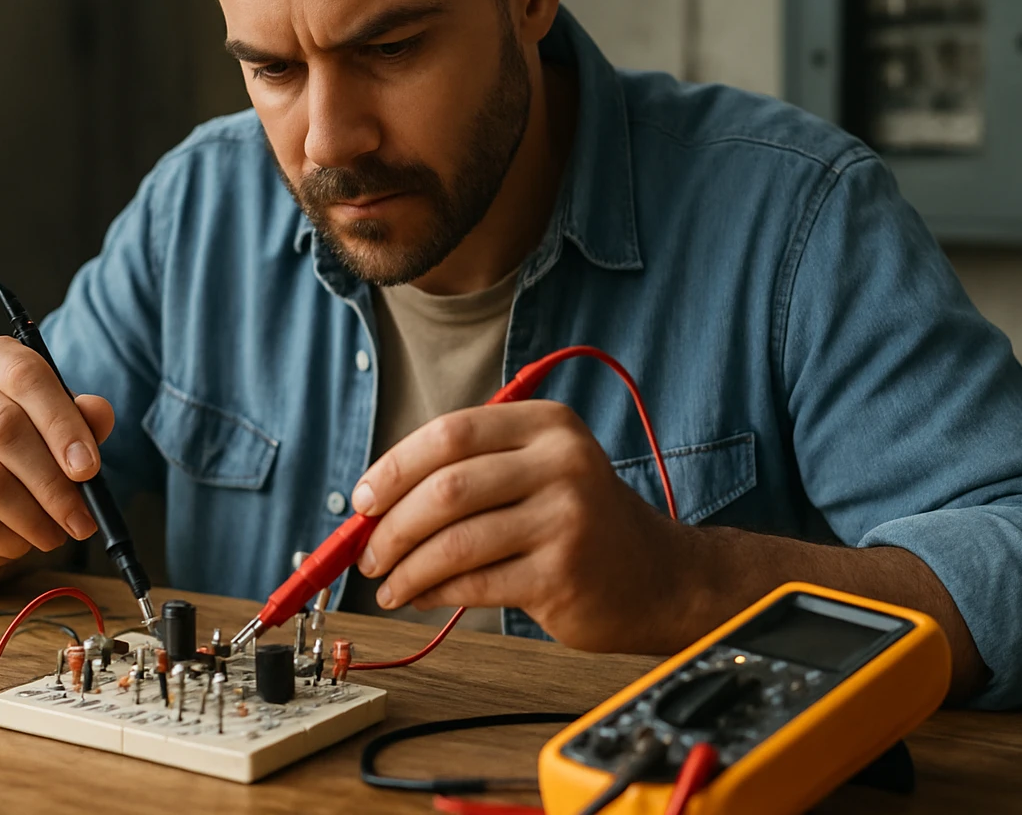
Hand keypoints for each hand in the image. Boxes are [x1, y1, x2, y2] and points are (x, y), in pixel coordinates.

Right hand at [0, 336, 114, 586]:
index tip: (89, 468)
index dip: (62, 424)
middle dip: (52, 481)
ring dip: (34, 517)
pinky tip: (23, 540)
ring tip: (58, 534)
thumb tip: (100, 412)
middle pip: (3, 428)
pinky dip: (8, 537)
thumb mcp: (57, 424)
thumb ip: (81, 418)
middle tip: (82, 517)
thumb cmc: (21, 445)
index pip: (25, 377)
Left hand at [350, 400, 690, 652]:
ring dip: (407, 567)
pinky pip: (474, 582)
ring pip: (454, 541)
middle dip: (392, 524)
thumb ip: (469, 473)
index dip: (394, 467)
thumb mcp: (538, 470)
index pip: (450, 434)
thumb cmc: (580, 521)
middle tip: (368, 552)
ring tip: (388, 583)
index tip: (363, 499)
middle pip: (447, 487)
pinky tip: (420, 596)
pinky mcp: (562, 573)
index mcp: (548, 425)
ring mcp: (565, 518)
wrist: (658, 576)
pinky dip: (433, 592)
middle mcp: (562, 463)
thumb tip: (375, 506)